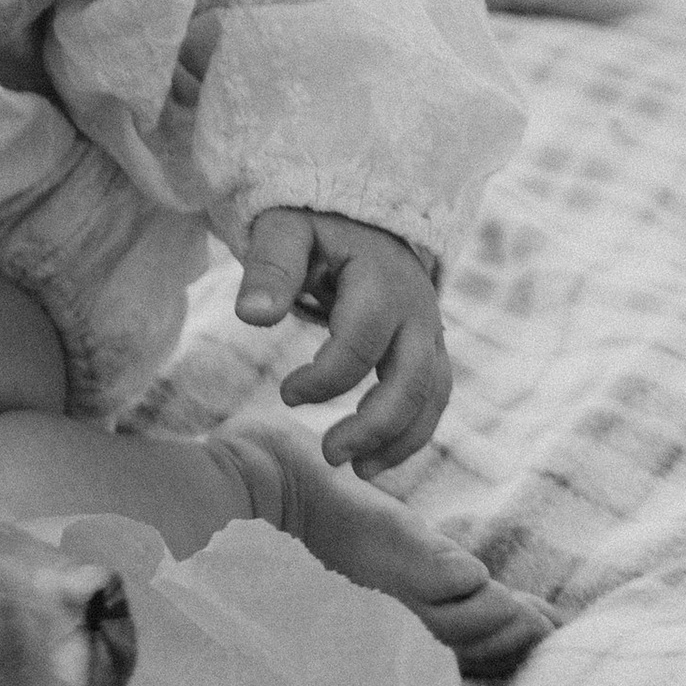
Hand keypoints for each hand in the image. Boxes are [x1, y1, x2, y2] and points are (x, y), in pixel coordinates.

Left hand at [235, 208, 449, 475]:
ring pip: (432, 396)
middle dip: (374, 425)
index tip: (285, 394)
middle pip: (413, 379)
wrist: (360, 216)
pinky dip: (412, 433)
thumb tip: (251, 316)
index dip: (325, 378)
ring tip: (356, 470)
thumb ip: (270, 269)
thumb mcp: (284, 230)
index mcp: (380, 277)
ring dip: (399, 440)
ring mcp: (430, 330)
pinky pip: (434, 398)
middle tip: (328, 454)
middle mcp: (416, 308)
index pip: (362, 340)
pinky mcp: (431, 348)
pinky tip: (375, 459)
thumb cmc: (313, 224)